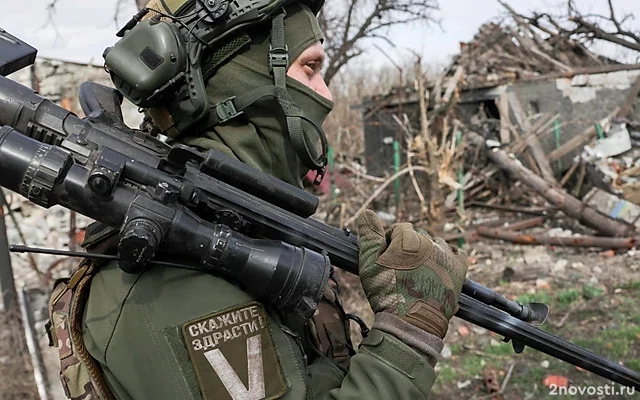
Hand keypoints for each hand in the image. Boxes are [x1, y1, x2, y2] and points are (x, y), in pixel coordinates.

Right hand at [356, 210, 467, 338]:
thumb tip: (367, 213)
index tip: (386, 259)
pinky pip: (457, 254)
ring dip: (427, 252)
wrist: (410, 323)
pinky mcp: (458, 270)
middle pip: (417, 236)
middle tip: (400, 269)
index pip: (399, 229)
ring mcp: (446, 256)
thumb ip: (369, 236)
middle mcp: (430, 243)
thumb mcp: (369, 264)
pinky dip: (448, 257)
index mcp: (408, 239)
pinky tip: (439, 268)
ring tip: (417, 272)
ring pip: (435, 244)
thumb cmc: (386, 294)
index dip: (390, 242)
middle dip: (408, 247)